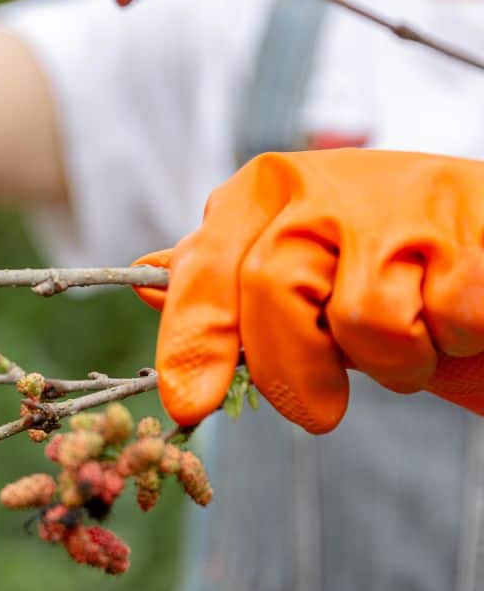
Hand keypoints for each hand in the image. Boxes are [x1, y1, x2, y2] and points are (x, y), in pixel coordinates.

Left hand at [133, 149, 483, 432]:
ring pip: (367, 320)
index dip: (194, 338)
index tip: (189, 404)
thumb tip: (139, 284)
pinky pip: (449, 317)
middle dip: (299, 371)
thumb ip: (219, 282)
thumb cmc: (376, 264)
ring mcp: (401, 200)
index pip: (206, 266)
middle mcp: (321, 185)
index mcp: (261, 193)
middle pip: (276, 293)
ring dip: (393, 360)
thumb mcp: (291, 268)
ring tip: (412, 335)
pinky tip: (458, 315)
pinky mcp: (473, 224)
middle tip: (321, 406)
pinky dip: (456, 338)